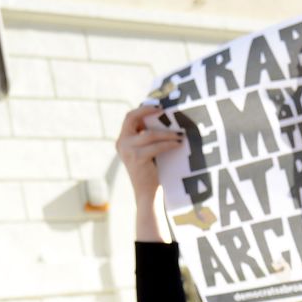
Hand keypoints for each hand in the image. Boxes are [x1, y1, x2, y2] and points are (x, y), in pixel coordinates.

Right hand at [116, 103, 184, 241]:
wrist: (147, 194)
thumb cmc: (150, 171)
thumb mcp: (145, 151)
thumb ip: (146, 137)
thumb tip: (163, 119)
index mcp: (122, 140)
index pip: (129, 117)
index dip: (142, 109)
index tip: (158, 107)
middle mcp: (121, 143)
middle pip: (132, 119)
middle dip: (148, 112)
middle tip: (165, 112)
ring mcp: (128, 150)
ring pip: (149, 134)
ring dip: (167, 133)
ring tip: (179, 135)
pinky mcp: (137, 158)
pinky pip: (156, 146)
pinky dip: (169, 144)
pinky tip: (178, 144)